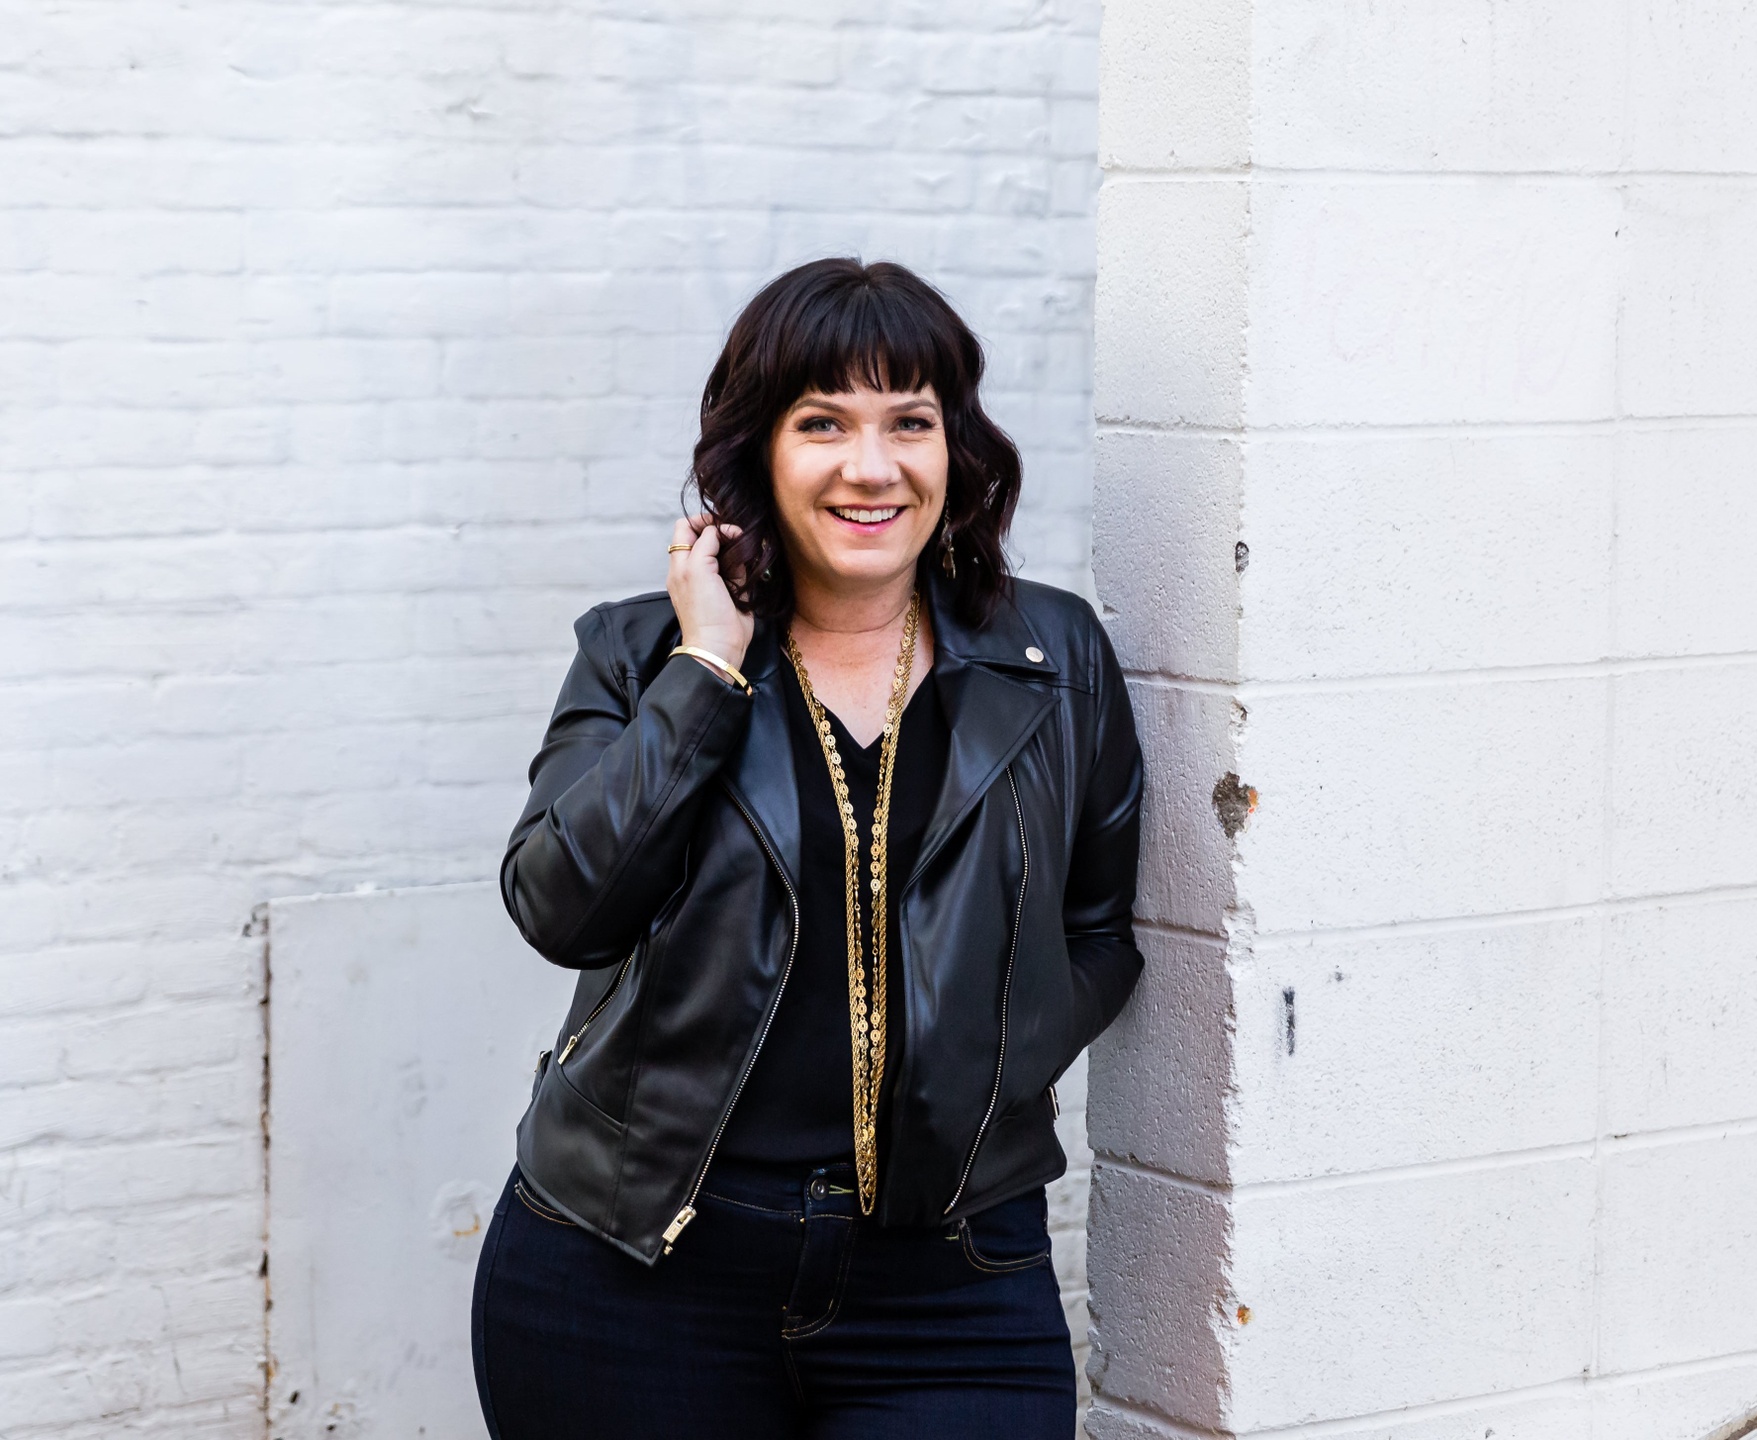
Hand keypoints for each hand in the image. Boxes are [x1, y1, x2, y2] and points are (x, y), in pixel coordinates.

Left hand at [667, 515, 754, 672]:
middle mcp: (695, 567)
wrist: (719, 645)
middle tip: (736, 534)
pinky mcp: (733, 587)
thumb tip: (718, 530)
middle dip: (722, 530)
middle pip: (706, 535)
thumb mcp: (697, 569)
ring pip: (725, 548)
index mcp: (680, 563)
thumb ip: (705, 543)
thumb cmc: (704, 610)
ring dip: (735, 544)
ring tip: (744, 546)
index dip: (703, 521)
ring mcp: (714, 577)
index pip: (686, 528)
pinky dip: (745, 559)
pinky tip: (750, 560)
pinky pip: (739, 565)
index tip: (721, 524)